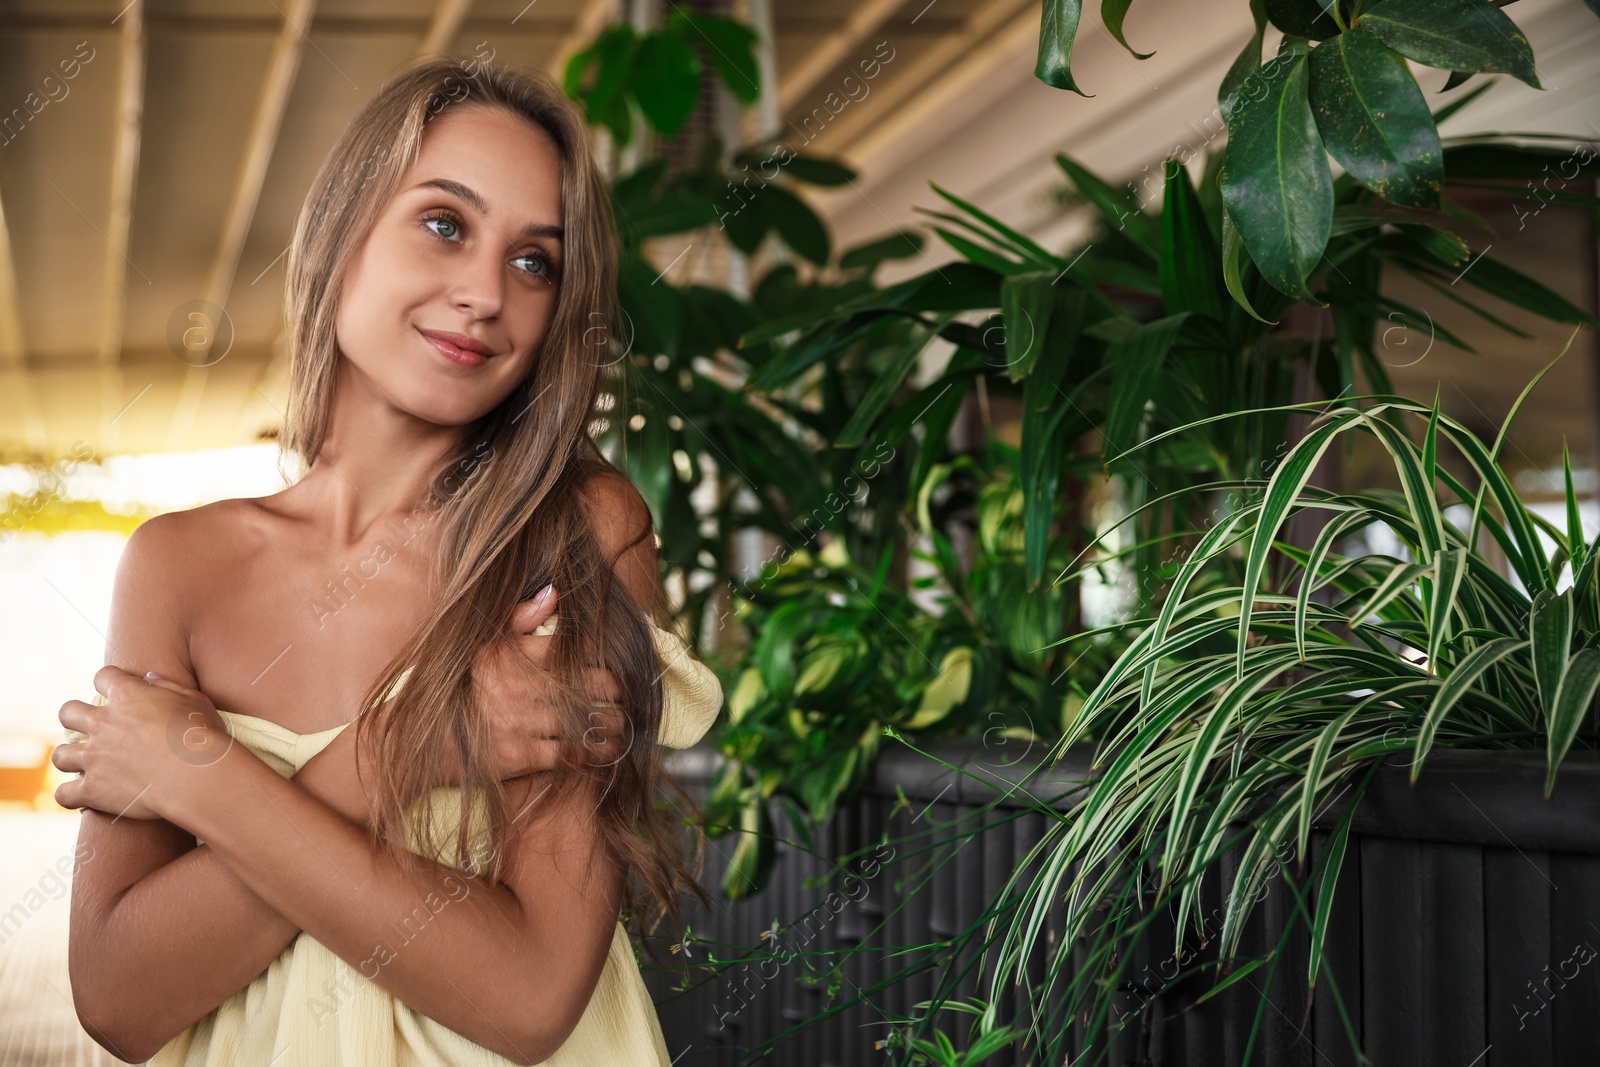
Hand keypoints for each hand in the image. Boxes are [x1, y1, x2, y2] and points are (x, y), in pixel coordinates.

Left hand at [53, 667, 234, 821]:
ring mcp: (94, 757)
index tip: (119, 692)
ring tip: (86, 765)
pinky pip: (64, 794)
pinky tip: (85, 798)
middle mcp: (103, 723)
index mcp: (128, 696)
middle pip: (68, 712)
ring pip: (60, 755)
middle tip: (94, 729)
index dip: (109, 682)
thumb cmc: (204, 736)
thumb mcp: (196, 701)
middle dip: (75, 717)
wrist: (198, 776)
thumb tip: (148, 678)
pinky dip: (72, 796)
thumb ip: (169, 686)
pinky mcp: (92, 790)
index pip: (104, 677)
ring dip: (71, 758)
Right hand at [461, 585, 632, 783]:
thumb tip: (555, 591)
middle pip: (582, 685)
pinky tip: (604, 752)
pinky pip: (564, 753)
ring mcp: (516, 722)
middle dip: (613, 691)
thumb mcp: (476, 646)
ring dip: (609, 724)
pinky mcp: (515, 756)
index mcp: (508, 654)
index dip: (600, 659)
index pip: (567, 650)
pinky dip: (590, 753)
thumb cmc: (452, 691)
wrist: (415, 743)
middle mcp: (515, 686)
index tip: (618, 666)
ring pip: (579, 720)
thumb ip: (517, 617)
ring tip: (624, 725)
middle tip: (628, 695)